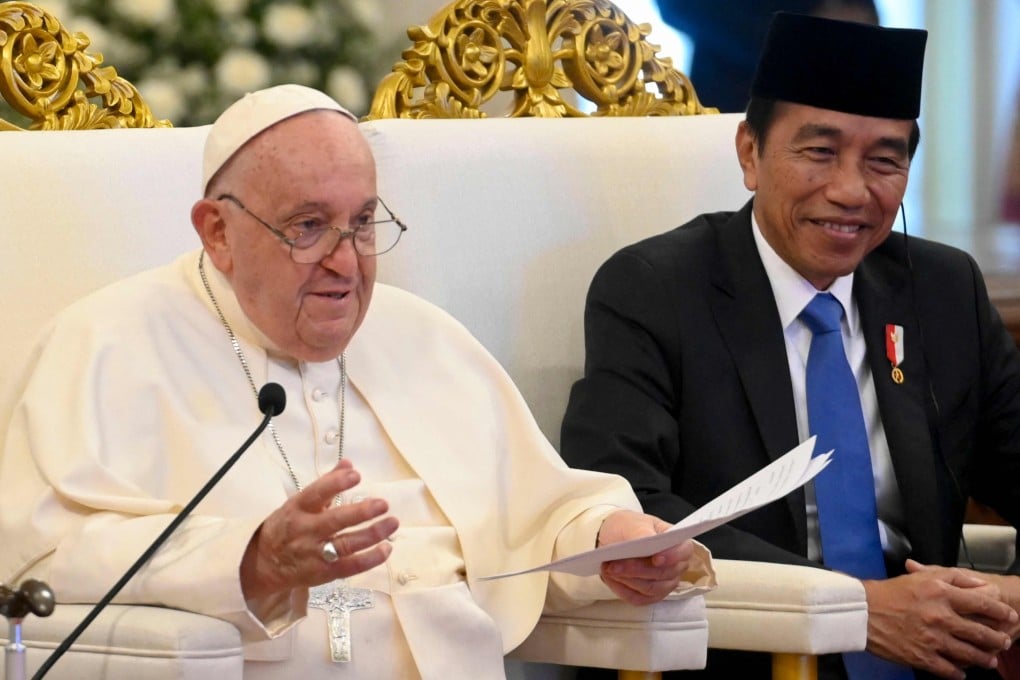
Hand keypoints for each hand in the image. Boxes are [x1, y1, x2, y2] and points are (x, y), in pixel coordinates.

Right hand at [240, 459, 398, 599]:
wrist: (264, 564)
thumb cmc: (288, 527)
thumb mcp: (300, 502)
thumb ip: (327, 483)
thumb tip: (348, 463)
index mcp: (297, 508)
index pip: (316, 493)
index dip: (335, 484)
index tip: (356, 475)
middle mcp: (305, 531)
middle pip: (334, 522)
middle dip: (360, 513)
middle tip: (383, 504)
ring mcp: (314, 554)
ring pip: (346, 544)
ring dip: (371, 534)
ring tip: (392, 523)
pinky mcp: (324, 573)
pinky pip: (350, 567)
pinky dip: (370, 559)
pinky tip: (386, 549)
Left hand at [595, 509, 694, 605]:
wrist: (614, 538)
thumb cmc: (629, 527)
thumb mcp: (633, 523)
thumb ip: (642, 533)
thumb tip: (646, 541)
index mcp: (677, 543)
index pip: (684, 552)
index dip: (672, 556)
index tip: (655, 558)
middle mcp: (675, 566)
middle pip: (663, 574)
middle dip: (637, 570)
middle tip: (614, 564)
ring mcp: (664, 584)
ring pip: (650, 588)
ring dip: (627, 580)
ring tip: (609, 569)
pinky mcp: (650, 596)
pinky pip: (638, 598)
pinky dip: (621, 589)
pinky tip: (610, 578)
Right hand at [862, 560, 1015, 678]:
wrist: (862, 612)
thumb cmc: (891, 592)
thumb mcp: (923, 577)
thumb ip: (954, 577)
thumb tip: (980, 585)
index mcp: (941, 595)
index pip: (982, 604)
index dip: (1000, 612)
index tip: (1009, 616)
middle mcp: (940, 618)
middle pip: (981, 633)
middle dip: (997, 639)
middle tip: (1003, 641)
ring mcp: (932, 640)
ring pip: (969, 655)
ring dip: (984, 658)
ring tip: (989, 660)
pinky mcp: (922, 657)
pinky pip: (949, 670)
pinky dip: (959, 673)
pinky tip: (962, 673)